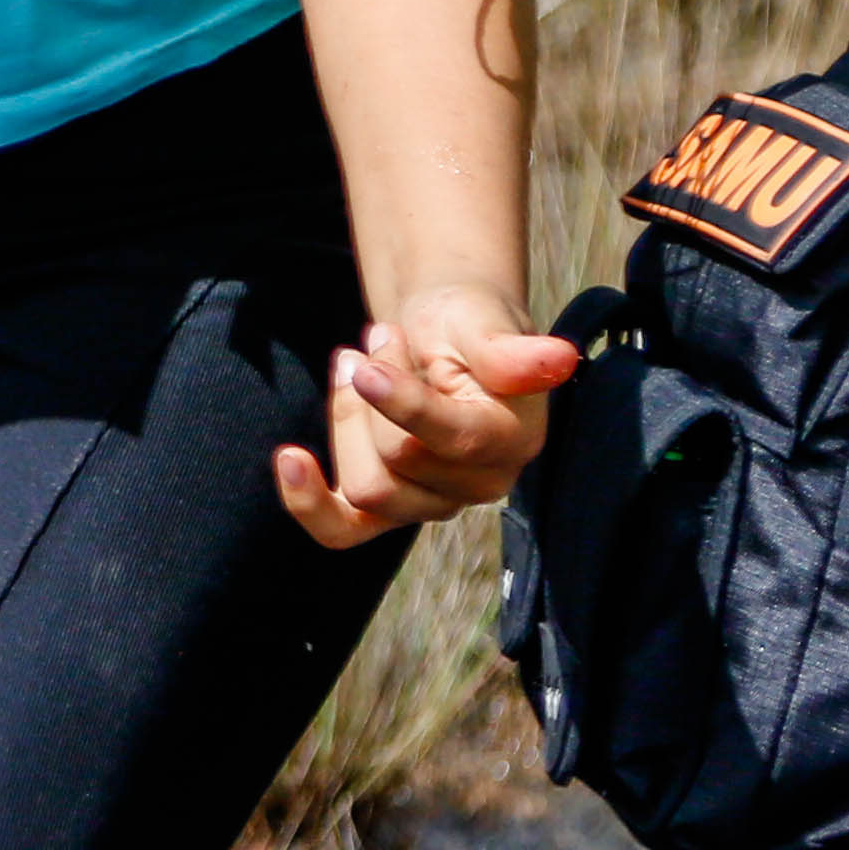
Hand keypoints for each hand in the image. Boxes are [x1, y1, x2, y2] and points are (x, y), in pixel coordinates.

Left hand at [275, 282, 582, 546]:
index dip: (400, 401)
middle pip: (397, 462)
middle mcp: (480, 484)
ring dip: (347, 417)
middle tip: (378, 340)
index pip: (449, 439)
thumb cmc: (464, 323)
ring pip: (366, 488)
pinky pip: (344, 530)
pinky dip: (310, 504)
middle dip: (372, 390)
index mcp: (512, 440)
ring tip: (357, 363)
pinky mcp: (389, 508)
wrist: (439, 334)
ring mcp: (433, 503)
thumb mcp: (483, 319)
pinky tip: (290, 460)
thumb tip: (557, 360)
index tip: (366, 352)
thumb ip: (509, 349)